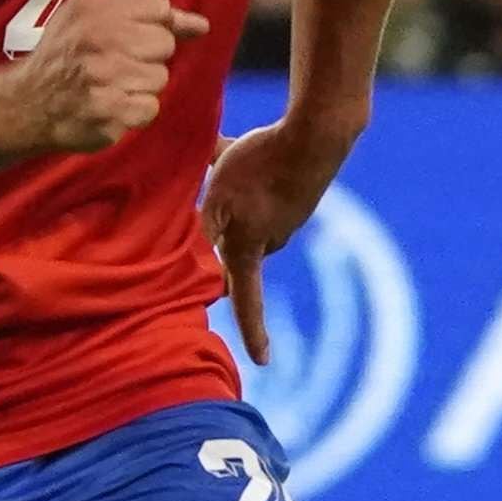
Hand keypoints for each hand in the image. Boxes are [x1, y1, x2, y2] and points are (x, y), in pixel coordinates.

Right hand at [0, 0, 204, 154]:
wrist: (27, 102)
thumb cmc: (69, 54)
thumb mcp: (95, 18)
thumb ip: (150, 15)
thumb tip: (201, 25)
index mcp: (94, 6)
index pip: (158, 8)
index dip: (150, 25)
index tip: (127, 36)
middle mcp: (98, 37)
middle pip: (164, 44)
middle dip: (147, 57)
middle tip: (113, 65)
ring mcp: (103, 76)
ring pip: (159, 78)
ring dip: (140, 86)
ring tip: (109, 86)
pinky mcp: (109, 112)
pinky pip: (150, 109)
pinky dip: (134, 112)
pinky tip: (109, 106)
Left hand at [203, 111, 358, 362]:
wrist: (316, 138)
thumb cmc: (260, 168)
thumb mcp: (218, 197)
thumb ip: (202, 226)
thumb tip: (186, 245)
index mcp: (250, 248)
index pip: (246, 299)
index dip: (253, 331)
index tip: (263, 362)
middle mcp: (273, 240)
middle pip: (237, 250)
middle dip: (221, 241)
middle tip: (201, 216)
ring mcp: (289, 218)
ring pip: (250, 219)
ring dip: (233, 204)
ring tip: (224, 172)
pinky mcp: (297, 196)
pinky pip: (264, 196)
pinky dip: (250, 181)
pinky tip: (247, 156)